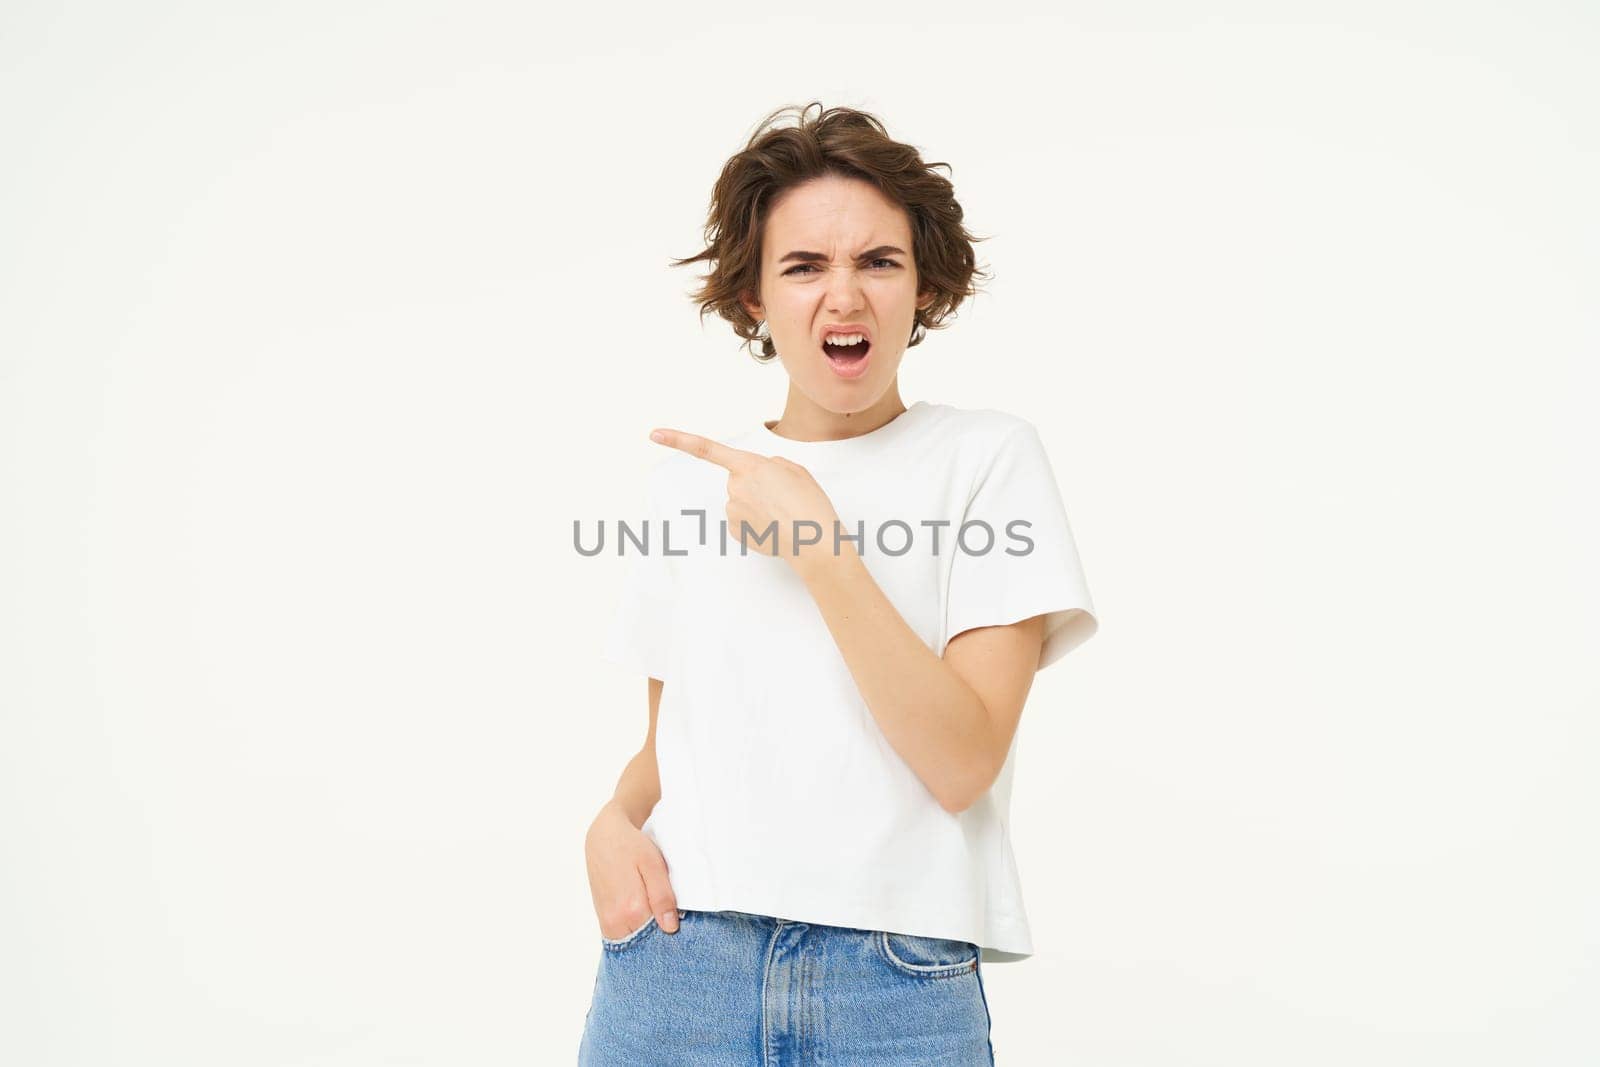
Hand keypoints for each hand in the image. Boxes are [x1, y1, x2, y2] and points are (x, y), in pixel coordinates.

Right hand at [585, 801, 679, 937]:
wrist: (604, 837)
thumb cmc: (631, 846)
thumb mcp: (653, 865)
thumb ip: (662, 897)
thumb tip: (670, 928)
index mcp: (631, 909)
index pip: (658, 939)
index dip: (674, 936)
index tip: (686, 930)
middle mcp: (616, 922)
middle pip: (645, 944)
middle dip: (661, 939)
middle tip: (677, 923)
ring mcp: (607, 924)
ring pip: (635, 943)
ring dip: (649, 937)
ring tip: (663, 918)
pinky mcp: (604, 921)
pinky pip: (625, 937)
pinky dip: (638, 933)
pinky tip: (649, 919)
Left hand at [649, 428, 843, 572]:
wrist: (813, 542)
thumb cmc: (809, 504)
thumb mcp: (796, 470)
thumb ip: (772, 464)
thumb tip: (760, 473)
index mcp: (750, 465)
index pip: (707, 449)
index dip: (678, 440)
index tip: (655, 435)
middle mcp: (735, 486)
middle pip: (739, 480)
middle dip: (757, 486)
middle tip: (783, 497)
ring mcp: (732, 509)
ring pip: (741, 500)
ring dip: (758, 505)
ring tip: (781, 513)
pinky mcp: (734, 530)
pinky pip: (742, 519)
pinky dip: (756, 522)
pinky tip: (773, 526)